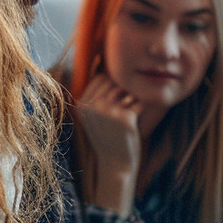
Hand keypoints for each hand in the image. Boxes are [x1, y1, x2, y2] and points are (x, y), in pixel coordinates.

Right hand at [76, 74, 142, 211]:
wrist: (115, 164)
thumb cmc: (107, 136)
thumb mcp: (93, 114)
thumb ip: (95, 90)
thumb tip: (99, 58)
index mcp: (82, 104)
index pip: (100, 78)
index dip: (112, 85)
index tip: (115, 100)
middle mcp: (92, 106)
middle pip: (114, 81)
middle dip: (123, 91)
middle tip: (124, 108)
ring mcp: (108, 112)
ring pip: (127, 90)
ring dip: (132, 99)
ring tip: (128, 113)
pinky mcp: (124, 119)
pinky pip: (138, 102)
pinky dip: (140, 109)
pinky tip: (134, 122)